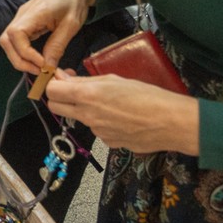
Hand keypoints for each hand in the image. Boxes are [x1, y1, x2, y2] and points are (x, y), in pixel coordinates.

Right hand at [0, 0, 98, 74]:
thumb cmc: (75, 0)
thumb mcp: (71, 25)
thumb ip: (57, 46)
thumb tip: (48, 67)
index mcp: (33, 13)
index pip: (15, 35)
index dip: (25, 54)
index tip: (43, 65)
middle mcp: (23, 15)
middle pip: (6, 40)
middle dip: (19, 60)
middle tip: (39, 71)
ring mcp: (23, 17)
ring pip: (8, 41)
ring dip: (20, 58)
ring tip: (38, 68)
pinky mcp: (26, 21)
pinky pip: (17, 39)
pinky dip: (24, 52)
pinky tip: (38, 59)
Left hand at [44, 68, 199, 154]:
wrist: (170, 123)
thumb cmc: (147, 95)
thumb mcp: (115, 80)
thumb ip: (86, 81)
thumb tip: (64, 78)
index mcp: (88, 96)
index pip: (51, 92)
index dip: (53, 84)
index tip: (60, 79)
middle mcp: (87, 116)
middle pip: (56, 108)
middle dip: (60, 99)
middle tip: (75, 90)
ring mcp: (97, 132)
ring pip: (80, 118)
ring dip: (86, 110)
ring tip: (112, 103)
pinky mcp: (108, 143)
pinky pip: (98, 130)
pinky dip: (104, 123)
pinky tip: (122, 117)